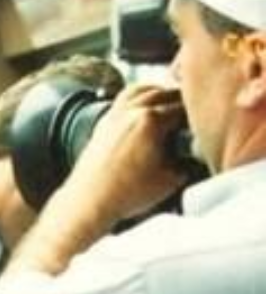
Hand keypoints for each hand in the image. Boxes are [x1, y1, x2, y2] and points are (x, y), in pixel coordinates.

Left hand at [62, 83, 189, 225]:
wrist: (89, 203)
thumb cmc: (122, 196)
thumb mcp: (168, 181)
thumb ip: (187, 163)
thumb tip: (194, 155)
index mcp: (151, 121)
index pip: (185, 108)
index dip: (197, 115)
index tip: (204, 121)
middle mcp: (131, 111)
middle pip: (166, 93)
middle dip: (182, 101)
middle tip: (192, 112)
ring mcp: (115, 114)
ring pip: (144, 90)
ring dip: (160, 93)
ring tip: (171, 104)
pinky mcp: (103, 123)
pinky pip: (125, 99)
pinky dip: (139, 98)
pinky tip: (144, 107)